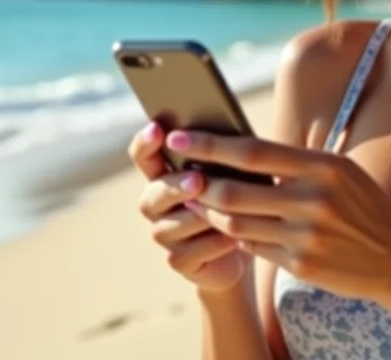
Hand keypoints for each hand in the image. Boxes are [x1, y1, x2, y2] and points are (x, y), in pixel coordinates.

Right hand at [128, 121, 249, 291]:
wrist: (246, 243)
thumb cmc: (238, 197)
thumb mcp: (231, 172)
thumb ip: (218, 157)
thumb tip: (224, 136)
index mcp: (164, 174)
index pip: (143, 155)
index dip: (145, 142)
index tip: (157, 129)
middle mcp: (156, 204)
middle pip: (154, 193)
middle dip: (176, 186)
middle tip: (197, 179)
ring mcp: (164, 234)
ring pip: (172, 226)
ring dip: (200, 218)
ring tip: (226, 212)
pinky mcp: (178, 261)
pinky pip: (189, 253)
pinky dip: (213, 245)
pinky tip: (234, 239)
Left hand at [165, 129, 390, 310]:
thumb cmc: (365, 207)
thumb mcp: (341, 172)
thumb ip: (296, 163)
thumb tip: (240, 150)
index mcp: (324, 167)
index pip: (252, 152)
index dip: (209, 145)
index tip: (178, 138)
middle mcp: (314, 199)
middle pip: (235, 190)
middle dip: (199, 183)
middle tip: (178, 176)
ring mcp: (307, 235)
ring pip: (236, 222)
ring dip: (210, 211)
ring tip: (195, 199)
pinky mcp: (301, 264)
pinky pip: (252, 247)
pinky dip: (236, 236)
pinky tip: (227, 225)